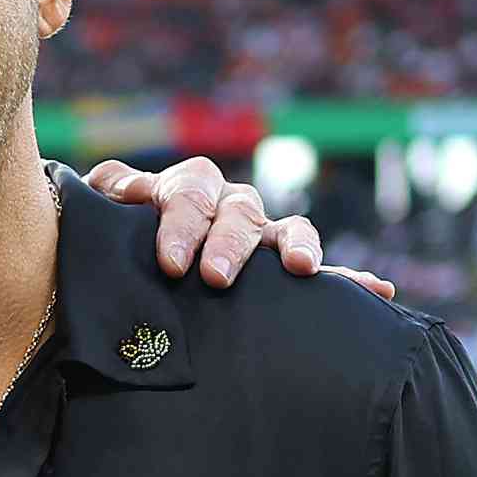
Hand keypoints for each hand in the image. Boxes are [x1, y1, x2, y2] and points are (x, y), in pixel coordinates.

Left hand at [85, 156, 395, 300]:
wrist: (120, 280)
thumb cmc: (110, 249)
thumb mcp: (98, 223)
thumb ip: (104, 197)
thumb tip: (108, 184)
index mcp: (184, 191)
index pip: (189, 192)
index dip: (181, 222)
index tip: (171, 262)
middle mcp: (227, 208)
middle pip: (238, 212)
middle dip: (228, 244)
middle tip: (215, 278)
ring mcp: (259, 238)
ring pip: (286, 229)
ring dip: (294, 246)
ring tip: (296, 269)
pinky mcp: (279, 271)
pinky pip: (322, 273)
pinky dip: (348, 280)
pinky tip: (378, 292)